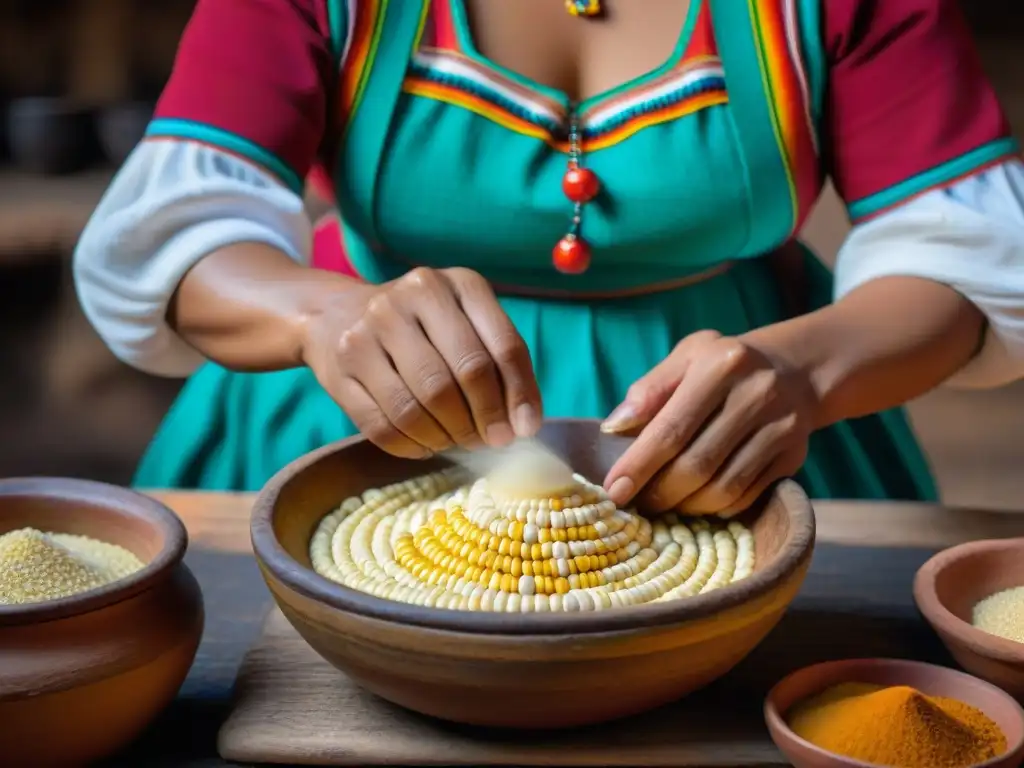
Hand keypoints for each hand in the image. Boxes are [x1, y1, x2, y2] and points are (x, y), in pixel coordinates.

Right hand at [301, 267, 541, 457]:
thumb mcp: (466, 323)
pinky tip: (425, 444)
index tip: (524, 429)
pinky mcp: (340, 367)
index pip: (502, 346)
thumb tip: (524, 426)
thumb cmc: (422, 327)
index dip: (519, 395)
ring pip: (420, 407)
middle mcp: (410, 297)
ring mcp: (369, 330)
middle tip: (488, 441)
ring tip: (455, 440)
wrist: (336, 314)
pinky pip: (383, 426)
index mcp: (456, 283)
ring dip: (447, 437)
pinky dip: (412, 446)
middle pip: (462, 376)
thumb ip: (500, 364)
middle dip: (483, 420)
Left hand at [601, 330, 817, 516]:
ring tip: (667, 502)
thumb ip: (648, 391)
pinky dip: (717, 506)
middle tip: (639, 502)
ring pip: (724, 488)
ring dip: (687, 505)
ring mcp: (781, 427)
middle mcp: (756, 394)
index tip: (614, 492)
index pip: (671, 428)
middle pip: (697, 464)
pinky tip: (699, 500)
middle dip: (660, 492)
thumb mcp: (685, 359)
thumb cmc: (721, 366)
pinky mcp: (794, 455)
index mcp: (721, 364)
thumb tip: (613, 428)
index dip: (639, 465)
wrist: (794, 370)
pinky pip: (747, 496)